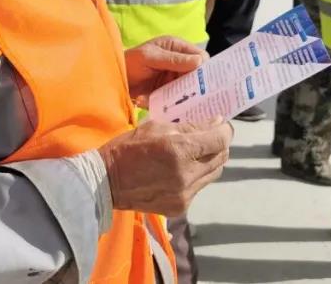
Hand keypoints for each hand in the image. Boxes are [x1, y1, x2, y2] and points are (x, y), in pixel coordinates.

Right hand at [98, 117, 232, 214]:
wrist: (106, 183)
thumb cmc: (128, 148)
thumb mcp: (157, 127)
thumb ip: (190, 127)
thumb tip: (217, 122)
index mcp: (179, 150)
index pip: (220, 140)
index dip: (224, 130)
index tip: (220, 124)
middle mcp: (186, 174)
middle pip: (221, 158)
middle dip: (218, 144)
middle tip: (207, 137)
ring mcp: (184, 194)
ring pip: (213, 174)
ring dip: (208, 161)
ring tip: (194, 153)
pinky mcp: (180, 207)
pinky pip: (199, 188)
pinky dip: (195, 176)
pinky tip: (180, 171)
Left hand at [125, 36, 206, 106]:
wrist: (113, 78)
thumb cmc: (130, 61)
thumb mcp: (150, 57)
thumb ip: (173, 60)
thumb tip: (199, 61)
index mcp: (177, 48)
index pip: (200, 57)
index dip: (204, 69)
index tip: (203, 81)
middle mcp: (178, 63)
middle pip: (196, 76)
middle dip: (192, 87)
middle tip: (185, 95)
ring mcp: (173, 79)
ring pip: (187, 91)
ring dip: (175, 97)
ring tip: (160, 98)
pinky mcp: (167, 93)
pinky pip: (173, 100)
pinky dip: (163, 103)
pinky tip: (144, 100)